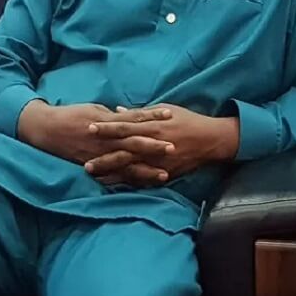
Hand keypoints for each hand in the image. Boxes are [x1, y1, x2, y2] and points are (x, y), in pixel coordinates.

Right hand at [17, 100, 174, 167]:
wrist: (48, 130)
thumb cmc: (72, 115)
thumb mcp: (95, 109)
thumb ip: (114, 115)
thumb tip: (131, 115)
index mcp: (108, 121)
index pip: (135, 118)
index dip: (153, 117)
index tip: (171, 115)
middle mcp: (106, 139)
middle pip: (135, 142)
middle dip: (155, 146)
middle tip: (174, 147)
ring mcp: (100, 155)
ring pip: (128, 164)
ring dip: (147, 170)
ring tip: (165, 175)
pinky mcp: (95, 168)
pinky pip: (114, 178)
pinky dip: (129, 182)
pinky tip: (142, 188)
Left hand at [85, 104, 239, 186]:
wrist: (210, 140)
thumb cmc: (187, 120)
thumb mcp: (165, 109)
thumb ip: (140, 112)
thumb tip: (116, 110)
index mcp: (152, 126)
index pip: (124, 127)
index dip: (106, 128)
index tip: (89, 127)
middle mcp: (153, 145)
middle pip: (124, 151)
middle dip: (104, 157)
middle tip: (85, 162)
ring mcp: (158, 162)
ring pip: (130, 169)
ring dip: (112, 173)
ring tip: (94, 177)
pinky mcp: (164, 173)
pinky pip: (143, 180)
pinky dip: (128, 183)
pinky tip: (114, 185)